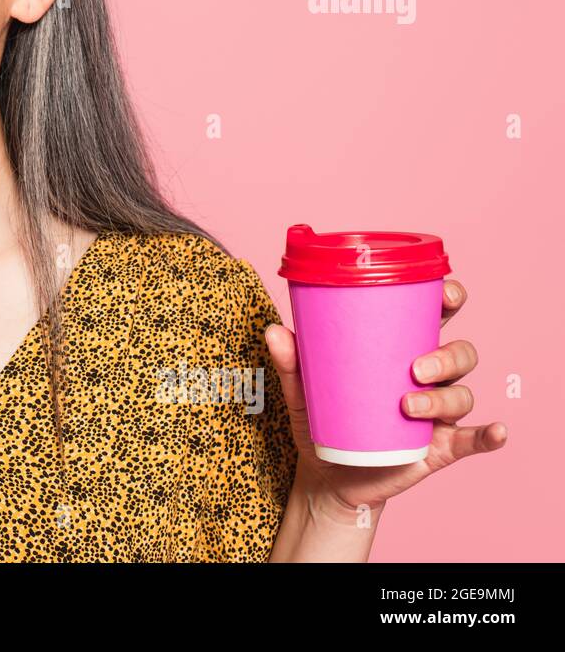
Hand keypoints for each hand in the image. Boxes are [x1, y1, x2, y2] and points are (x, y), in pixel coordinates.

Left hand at [263, 279, 507, 520]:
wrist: (326, 475)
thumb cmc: (321, 419)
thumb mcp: (303, 390)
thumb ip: (291, 362)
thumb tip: (273, 331)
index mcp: (400, 350)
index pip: (435, 315)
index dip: (449, 298)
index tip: (445, 293)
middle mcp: (426, 378)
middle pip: (459, 353)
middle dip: (445, 355)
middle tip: (414, 368)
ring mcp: (436, 414)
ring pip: (461, 394)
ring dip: (443, 399)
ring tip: (407, 406)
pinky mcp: (439, 448)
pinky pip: (473, 440)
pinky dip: (489, 435)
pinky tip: (495, 433)